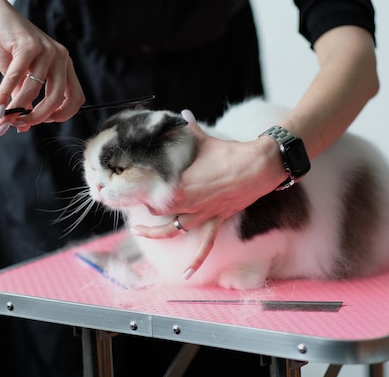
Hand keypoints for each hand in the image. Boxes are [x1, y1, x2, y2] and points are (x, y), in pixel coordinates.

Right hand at [0, 0, 84, 134]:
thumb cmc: (10, 49)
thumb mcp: (21, 79)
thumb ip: (25, 101)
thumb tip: (20, 128)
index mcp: (65, 66)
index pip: (76, 97)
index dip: (63, 114)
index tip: (45, 121)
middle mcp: (61, 57)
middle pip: (57, 97)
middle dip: (38, 116)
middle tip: (20, 124)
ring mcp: (47, 50)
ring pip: (36, 89)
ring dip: (18, 107)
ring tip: (4, 116)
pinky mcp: (28, 45)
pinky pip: (17, 77)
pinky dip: (6, 94)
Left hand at [131, 110, 286, 277]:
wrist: (258, 166)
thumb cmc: (229, 152)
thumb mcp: (202, 140)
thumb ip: (188, 129)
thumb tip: (182, 115)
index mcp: (180, 187)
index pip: (151, 193)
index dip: (140, 190)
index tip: (131, 185)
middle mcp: (188, 205)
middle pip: (157, 211)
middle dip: (144, 207)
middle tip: (134, 201)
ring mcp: (202, 216)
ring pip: (173, 230)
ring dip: (156, 233)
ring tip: (140, 233)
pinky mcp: (216, 221)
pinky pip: (205, 245)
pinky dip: (195, 260)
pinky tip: (185, 274)